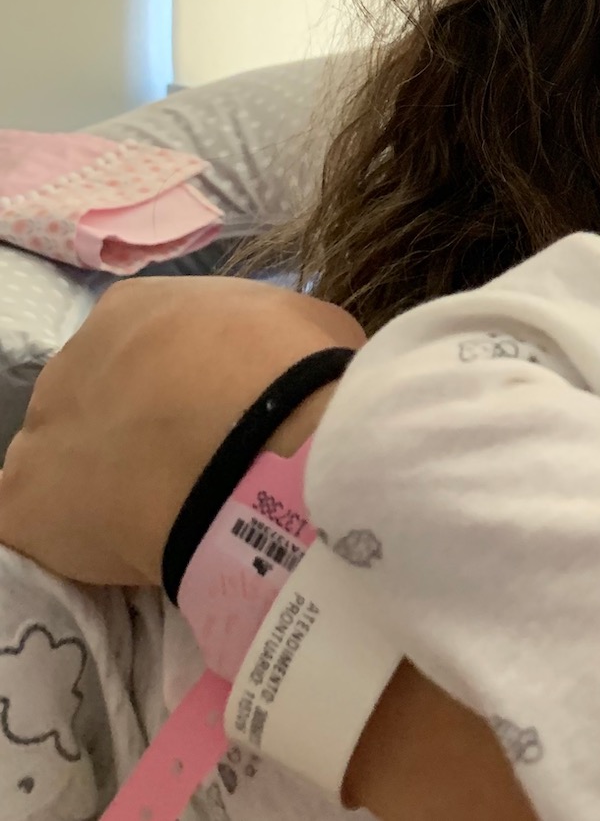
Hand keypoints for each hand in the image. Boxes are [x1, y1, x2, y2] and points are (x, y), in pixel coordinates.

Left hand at [0, 275, 363, 585]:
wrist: (266, 443)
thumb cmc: (292, 371)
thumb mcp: (303, 327)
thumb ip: (268, 343)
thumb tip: (279, 371)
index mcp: (136, 309)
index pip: (143, 348)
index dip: (178, 387)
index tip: (212, 419)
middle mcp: (73, 357)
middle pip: (97, 399)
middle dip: (135, 430)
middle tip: (191, 467)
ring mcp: (40, 430)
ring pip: (61, 461)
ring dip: (100, 485)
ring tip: (162, 519)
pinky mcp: (21, 503)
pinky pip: (31, 525)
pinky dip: (65, 542)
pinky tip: (114, 558)